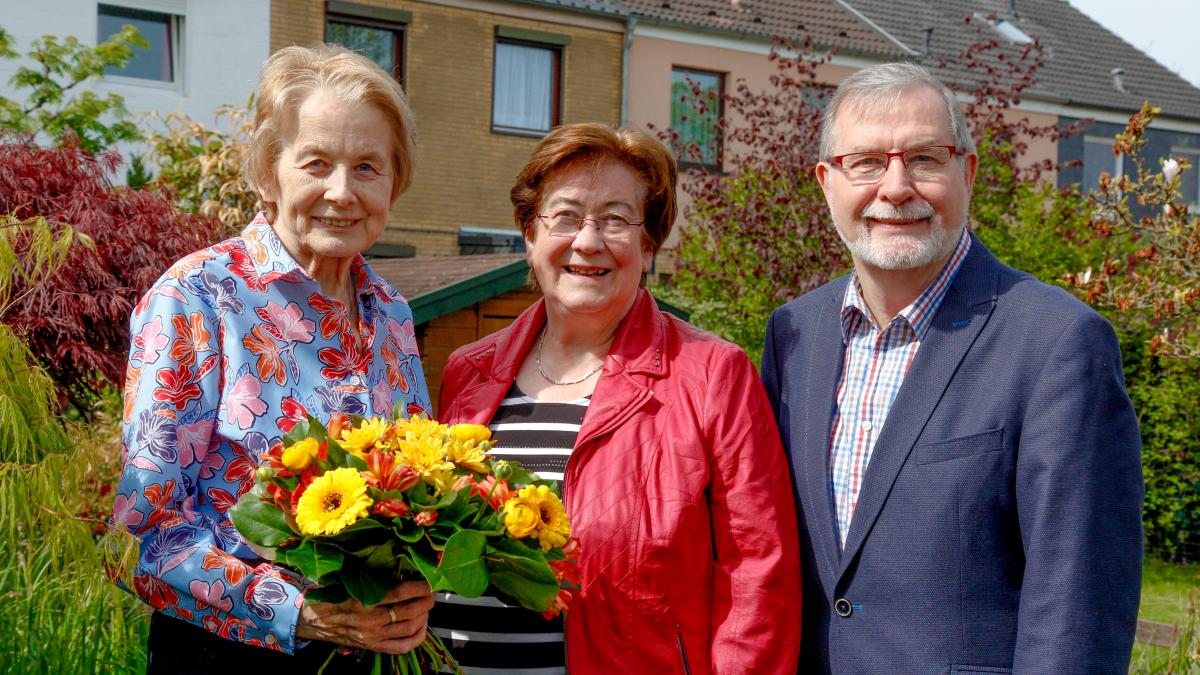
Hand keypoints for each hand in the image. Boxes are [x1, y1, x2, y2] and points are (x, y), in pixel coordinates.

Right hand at [296, 580, 433, 653]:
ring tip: (426, 605)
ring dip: (425, 615)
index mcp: (362, 600)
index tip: (429, 579)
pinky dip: (418, 636)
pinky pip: (403, 647)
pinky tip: (422, 625)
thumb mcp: (343, 576)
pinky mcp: (372, 647)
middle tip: (432, 591)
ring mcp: (372, 637)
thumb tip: (394, 554)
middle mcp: (369, 621)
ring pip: (410, 628)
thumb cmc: (327, 593)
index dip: (420, 586)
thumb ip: (366, 569)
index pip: (400, 593)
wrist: (309, 620)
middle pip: (410, 611)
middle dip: (427, 600)